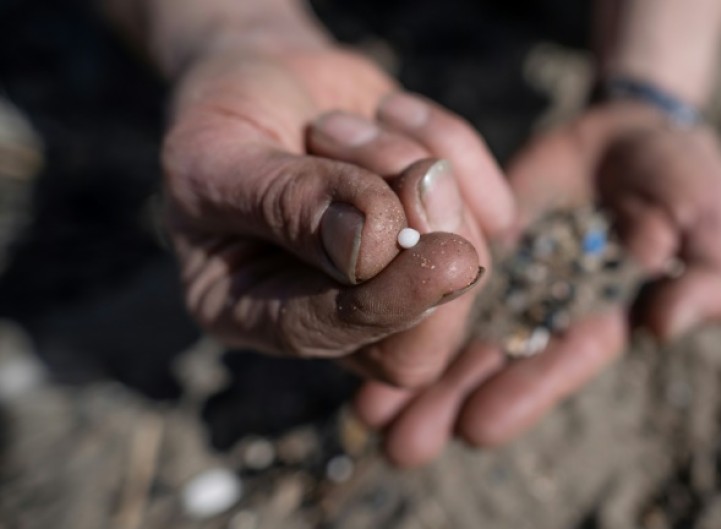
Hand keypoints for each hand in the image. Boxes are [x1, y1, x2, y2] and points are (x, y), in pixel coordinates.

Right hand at [163, 41, 514, 385]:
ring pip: (463, 260)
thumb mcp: (222, 152)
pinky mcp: (447, 232)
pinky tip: (392, 111)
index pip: (334, 337)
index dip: (390, 302)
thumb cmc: (227, 116)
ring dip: (418, 167)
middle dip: (433, 238)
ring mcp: (398, 277)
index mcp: (255, 313)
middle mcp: (334, 311)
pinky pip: (494, 210)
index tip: (440, 255)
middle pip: (422, 332)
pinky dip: (451, 143)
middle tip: (416, 168)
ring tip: (356, 122)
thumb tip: (369, 246)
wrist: (269, 71)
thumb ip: (288, 201)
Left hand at [353, 101, 720, 465]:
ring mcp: (504, 280)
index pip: (563, 361)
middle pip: (495, 364)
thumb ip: (706, 274)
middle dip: (449, 405)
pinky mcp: (470, 242)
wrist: (628, 132)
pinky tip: (356, 333)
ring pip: (452, 330)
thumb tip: (666, 325)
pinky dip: (398, 303)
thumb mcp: (710, 217)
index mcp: (602, 317)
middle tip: (402, 446)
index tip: (478, 427)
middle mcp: (544, 312)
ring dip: (411, 372)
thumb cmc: (682, 176)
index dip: (523, 392)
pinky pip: (432, 274)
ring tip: (366, 412)